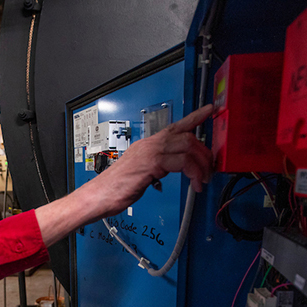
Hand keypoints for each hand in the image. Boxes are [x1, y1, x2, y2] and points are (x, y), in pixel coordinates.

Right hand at [95, 104, 214, 215]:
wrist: (98, 196)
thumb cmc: (115, 188)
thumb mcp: (140, 173)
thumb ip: (157, 166)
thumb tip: (172, 168)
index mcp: (147, 145)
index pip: (174, 126)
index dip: (194, 117)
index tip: (208, 109)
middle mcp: (150, 145)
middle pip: (187, 137)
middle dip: (204, 153)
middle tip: (208, 169)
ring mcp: (150, 152)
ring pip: (188, 147)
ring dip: (201, 165)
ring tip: (202, 180)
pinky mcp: (151, 163)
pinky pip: (183, 162)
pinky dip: (194, 173)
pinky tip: (194, 184)